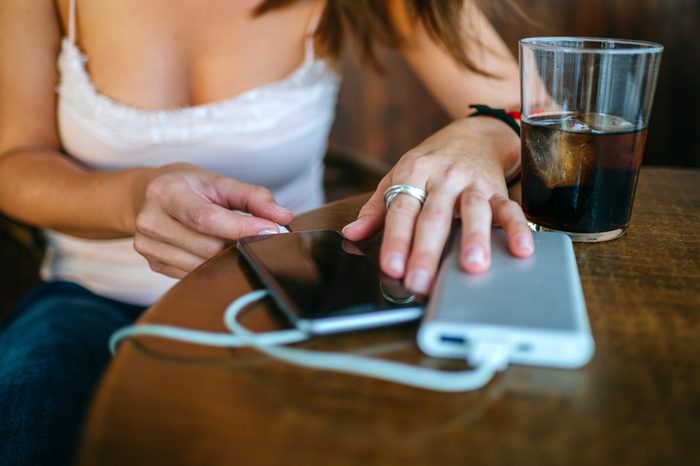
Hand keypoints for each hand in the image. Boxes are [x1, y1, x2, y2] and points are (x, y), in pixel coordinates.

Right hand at [133, 164, 291, 277]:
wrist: (145, 196)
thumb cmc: (188, 186)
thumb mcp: (218, 182)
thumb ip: (253, 196)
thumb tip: (283, 217)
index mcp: (165, 192)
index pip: (205, 218)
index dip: (241, 228)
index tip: (272, 231)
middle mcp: (151, 220)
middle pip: (207, 246)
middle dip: (239, 244)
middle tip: (260, 237)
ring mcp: (148, 246)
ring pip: (202, 265)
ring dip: (227, 258)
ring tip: (237, 242)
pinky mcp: (153, 264)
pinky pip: (193, 274)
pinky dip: (212, 267)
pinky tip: (218, 252)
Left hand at [342, 117, 533, 294]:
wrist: (473, 134)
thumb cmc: (430, 163)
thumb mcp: (398, 177)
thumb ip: (377, 208)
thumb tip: (351, 234)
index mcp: (413, 173)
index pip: (401, 210)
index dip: (396, 239)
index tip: (392, 267)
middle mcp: (443, 177)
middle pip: (434, 216)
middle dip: (427, 251)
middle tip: (421, 282)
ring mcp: (472, 183)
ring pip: (473, 210)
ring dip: (474, 238)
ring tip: (473, 266)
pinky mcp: (497, 189)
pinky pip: (509, 208)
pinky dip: (516, 228)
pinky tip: (521, 250)